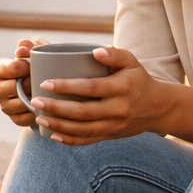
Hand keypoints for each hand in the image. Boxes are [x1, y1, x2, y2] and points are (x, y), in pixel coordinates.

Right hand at [0, 39, 45, 128]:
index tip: (32, 66)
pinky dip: (35, 112)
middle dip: (28, 84)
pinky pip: (24, 118)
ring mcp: (4, 105)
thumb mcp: (35, 53)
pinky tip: (44, 105)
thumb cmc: (38, 65)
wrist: (44, 85)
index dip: (21, 67)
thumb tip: (21, 49)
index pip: (5, 69)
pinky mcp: (14, 118)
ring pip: (17, 104)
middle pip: (11, 88)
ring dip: (32, 98)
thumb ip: (29, 47)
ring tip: (45, 92)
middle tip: (41, 80)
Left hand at [29, 45, 173, 145]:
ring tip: (38, 117)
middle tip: (35, 100)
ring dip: (58, 125)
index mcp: (121, 88)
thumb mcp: (131, 61)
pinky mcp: (111, 136)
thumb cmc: (138, 79)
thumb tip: (95, 51)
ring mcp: (114, 126)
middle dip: (55, 108)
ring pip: (82, 129)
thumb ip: (114, 54)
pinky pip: (88, 141)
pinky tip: (52, 135)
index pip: (90, 88)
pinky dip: (69, 140)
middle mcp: (118, 109)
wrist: (157, 108)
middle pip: (82, 112)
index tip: (46, 83)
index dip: (66, 86)